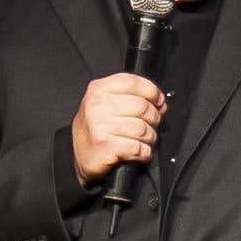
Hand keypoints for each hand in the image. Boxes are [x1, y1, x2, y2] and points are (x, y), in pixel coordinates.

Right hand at [66, 68, 171, 188]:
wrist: (81, 158)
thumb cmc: (97, 131)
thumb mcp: (107, 105)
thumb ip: (132, 98)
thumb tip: (160, 103)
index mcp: (98, 90)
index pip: (133, 82)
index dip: (152, 92)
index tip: (158, 102)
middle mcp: (97, 105)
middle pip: (142, 106)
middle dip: (154, 119)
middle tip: (149, 126)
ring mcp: (99, 126)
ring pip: (142, 129)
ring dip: (149, 138)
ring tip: (142, 141)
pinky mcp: (105, 146)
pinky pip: (138, 148)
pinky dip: (143, 153)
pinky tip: (137, 152)